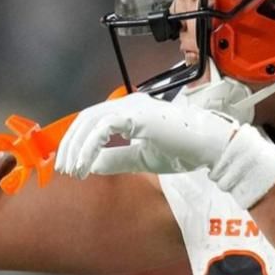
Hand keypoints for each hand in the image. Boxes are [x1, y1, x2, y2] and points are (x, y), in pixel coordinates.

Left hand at [54, 93, 237, 178]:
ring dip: (77, 148)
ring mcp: (132, 107)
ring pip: (90, 121)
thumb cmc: (184, 150)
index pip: (93, 121)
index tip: (70, 165)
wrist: (210, 147)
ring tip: (73, 170)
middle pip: (85, 119)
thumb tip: (91, 164)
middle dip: (71, 145)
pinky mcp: (136, 115)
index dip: (77, 142)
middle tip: (64, 170)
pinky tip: (85, 165)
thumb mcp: (141, 158)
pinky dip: (90, 147)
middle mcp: (128, 104)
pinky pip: (102, 128)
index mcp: (130, 112)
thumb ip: (115, 158)